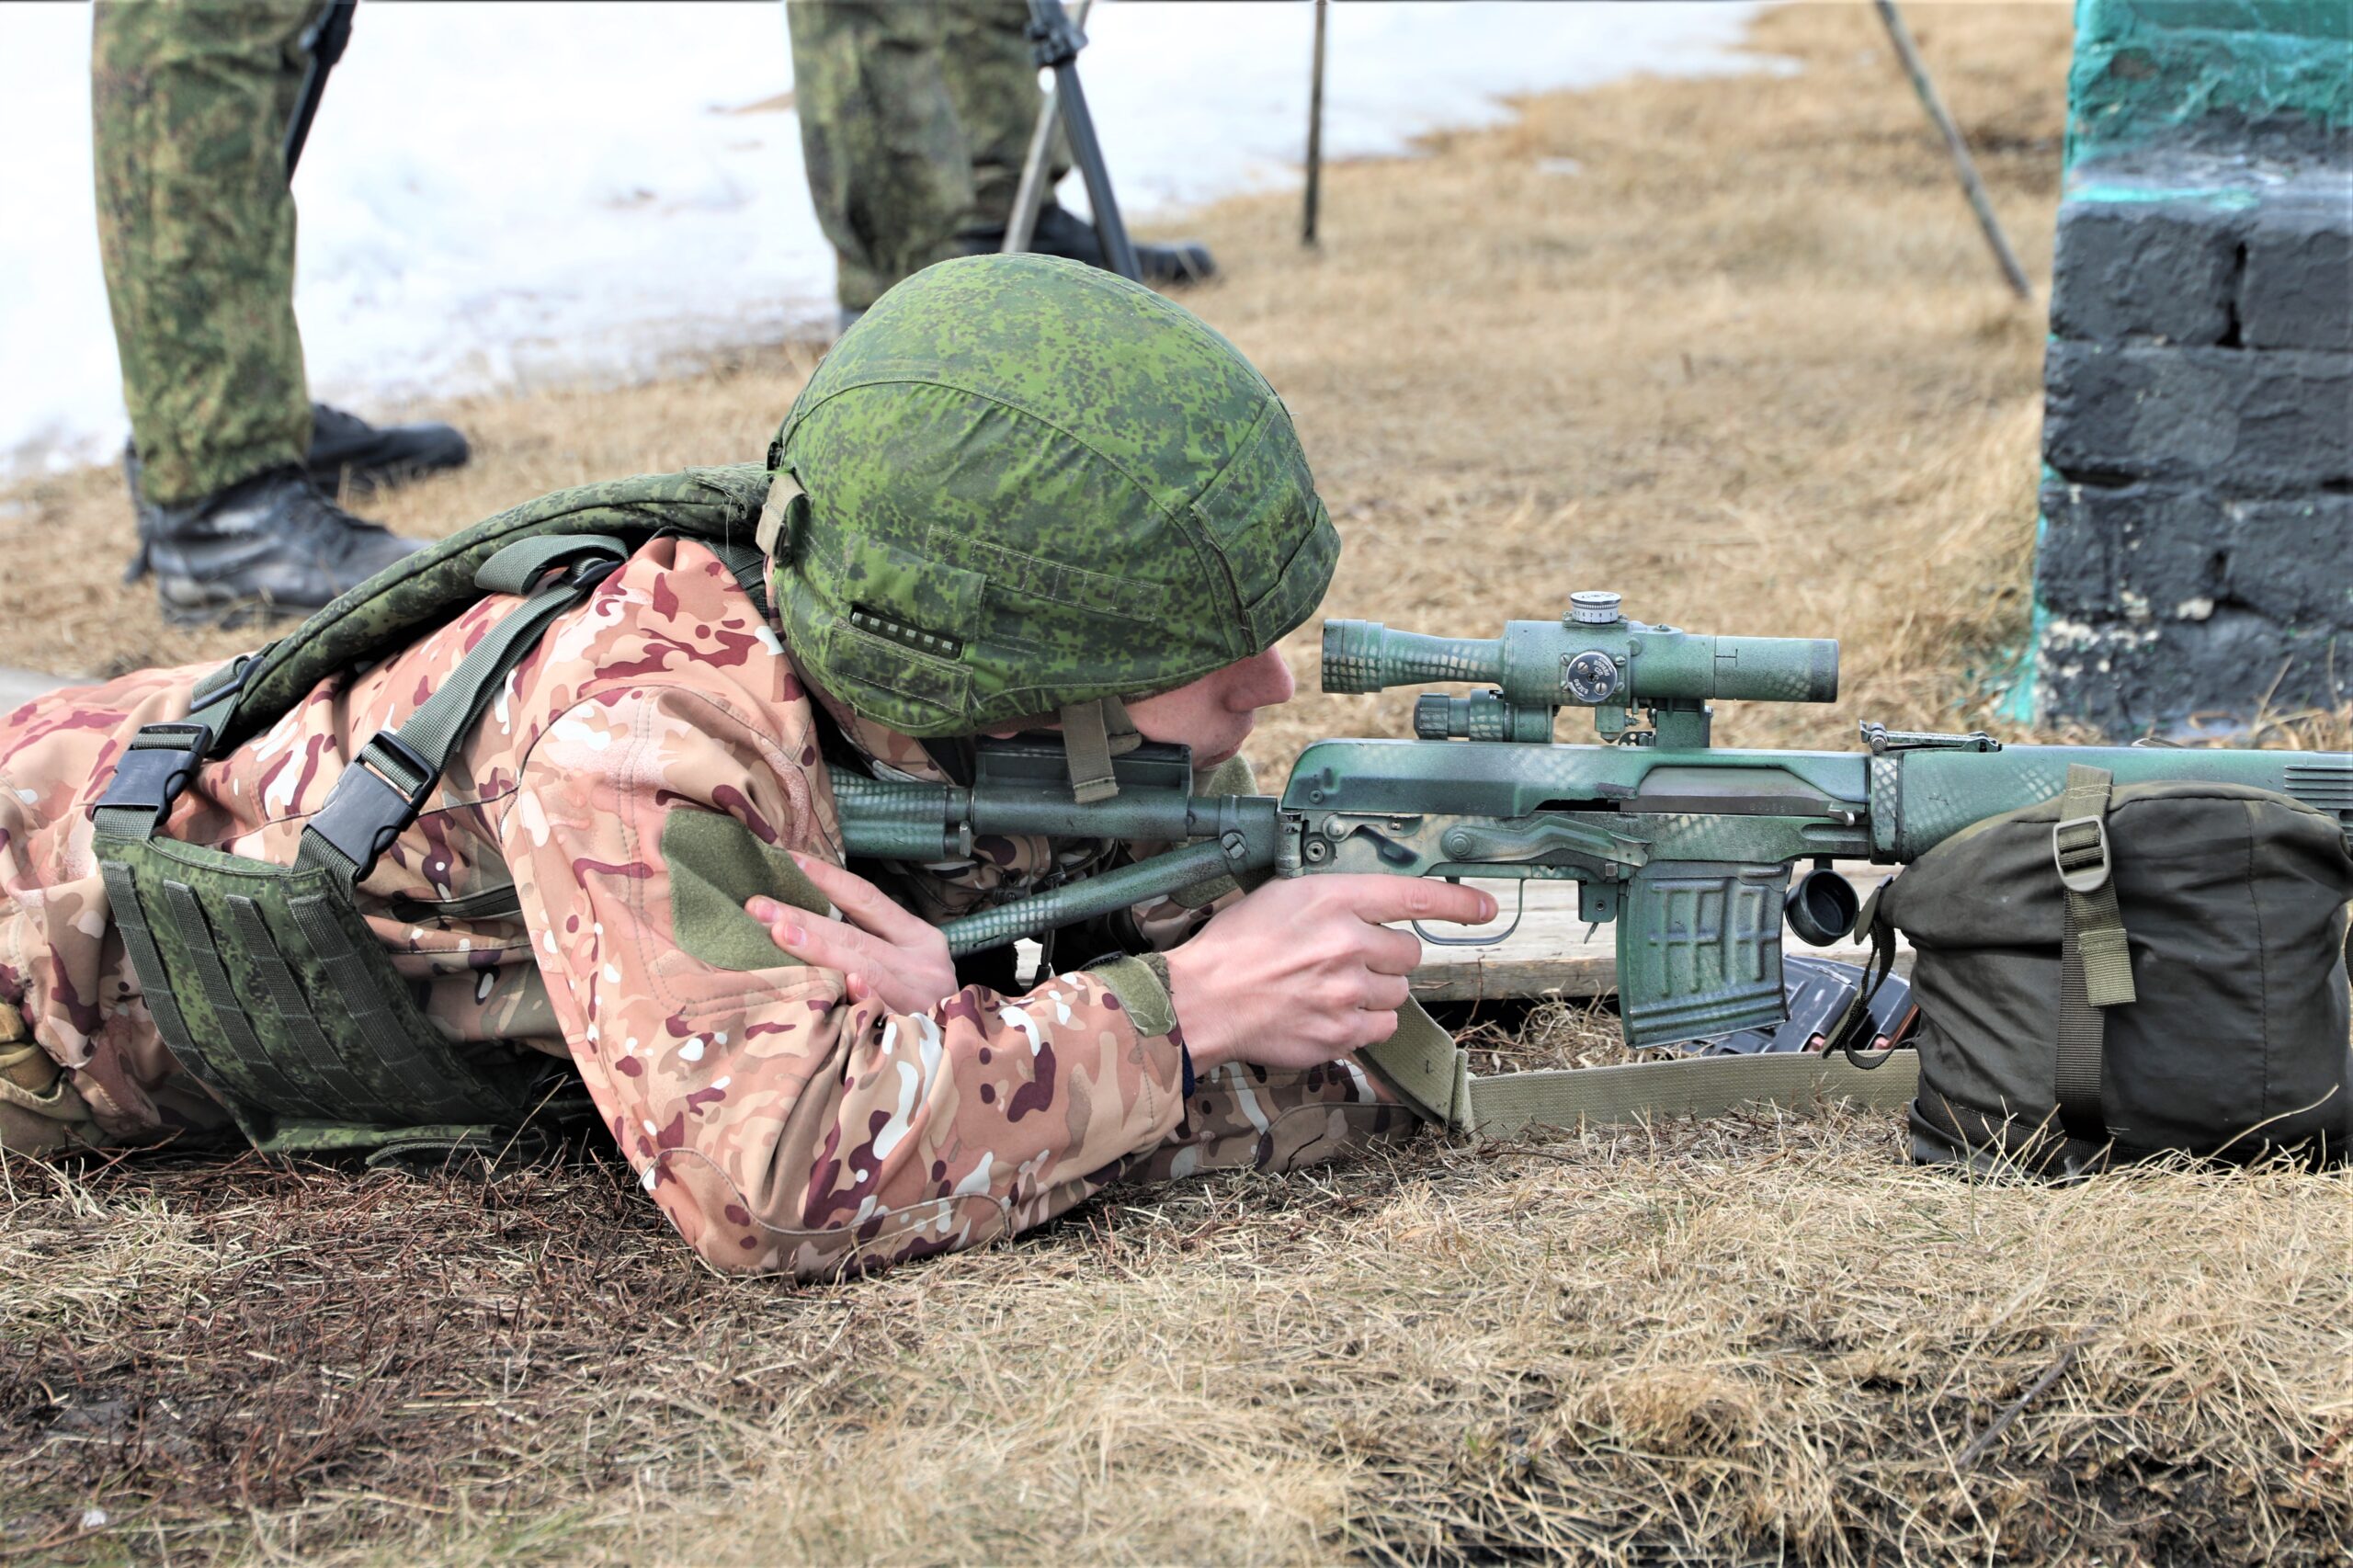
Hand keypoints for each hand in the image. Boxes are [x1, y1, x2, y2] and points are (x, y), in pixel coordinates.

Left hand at [748, 854, 958, 1012]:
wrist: (962, 1050)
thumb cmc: (924, 1005)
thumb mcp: (911, 966)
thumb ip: (870, 944)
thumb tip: (803, 920)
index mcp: (919, 938)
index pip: (866, 898)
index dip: (827, 878)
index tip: (787, 860)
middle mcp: (922, 963)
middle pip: (854, 934)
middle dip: (803, 917)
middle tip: (758, 906)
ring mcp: (919, 996)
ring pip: (863, 966)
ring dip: (819, 950)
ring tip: (779, 933)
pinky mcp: (913, 1028)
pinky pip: (880, 1008)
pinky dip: (863, 994)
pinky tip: (844, 983)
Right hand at [1161, 875, 1496, 1072]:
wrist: (1202, 1001)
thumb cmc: (1235, 947)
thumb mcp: (1283, 896)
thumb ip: (1336, 900)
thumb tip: (1374, 909)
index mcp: (1333, 898)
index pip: (1415, 894)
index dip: (1458, 901)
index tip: (1484, 907)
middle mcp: (1347, 943)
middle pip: (1409, 952)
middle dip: (1387, 957)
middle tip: (1348, 961)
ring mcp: (1347, 992)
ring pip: (1397, 993)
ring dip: (1374, 992)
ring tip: (1329, 990)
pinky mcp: (1341, 1034)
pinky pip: (1382, 1029)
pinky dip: (1363, 1025)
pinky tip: (1329, 1014)